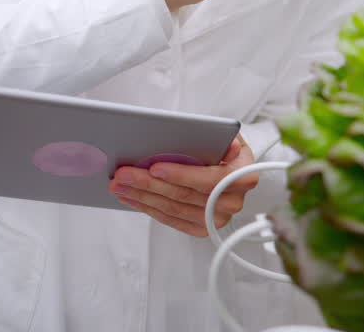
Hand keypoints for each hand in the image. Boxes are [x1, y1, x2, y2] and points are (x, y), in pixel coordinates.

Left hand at [108, 134, 259, 236]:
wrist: (231, 169)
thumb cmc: (224, 149)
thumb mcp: (225, 135)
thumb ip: (219, 137)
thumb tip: (226, 142)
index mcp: (244, 176)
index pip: (210, 179)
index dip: (181, 174)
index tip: (155, 167)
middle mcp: (233, 202)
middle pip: (184, 195)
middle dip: (150, 184)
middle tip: (124, 174)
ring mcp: (216, 219)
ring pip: (173, 208)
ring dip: (142, 196)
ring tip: (119, 184)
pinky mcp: (201, 228)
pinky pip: (170, 219)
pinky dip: (148, 207)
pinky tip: (131, 197)